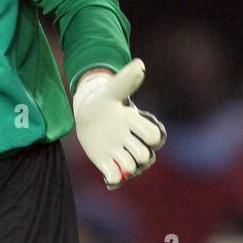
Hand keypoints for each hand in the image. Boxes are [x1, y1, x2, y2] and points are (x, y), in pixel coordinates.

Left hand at [73, 59, 165, 189]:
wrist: (88, 116)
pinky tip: (108, 174)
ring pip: (133, 168)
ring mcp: (122, 155)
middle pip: (145, 156)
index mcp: (138, 125)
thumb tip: (140, 65)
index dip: (148, 135)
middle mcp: (134, 142)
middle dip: (134, 151)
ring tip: (112, 153)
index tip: (131, 123)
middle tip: (120, 140)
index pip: (154, 136)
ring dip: (124, 164)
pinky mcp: (109, 165)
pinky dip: (114, 178)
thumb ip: (126, 81)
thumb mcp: (112, 91)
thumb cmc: (104, 102)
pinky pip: (116, 178)